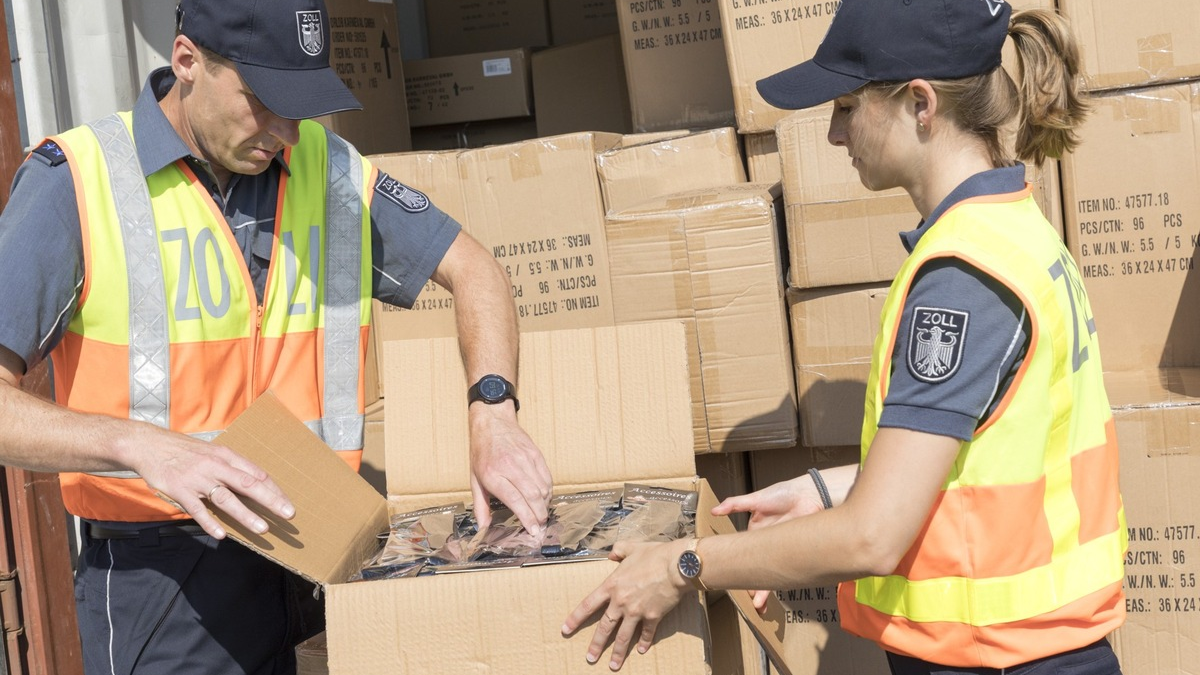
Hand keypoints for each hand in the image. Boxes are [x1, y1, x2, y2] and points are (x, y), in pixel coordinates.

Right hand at [124, 422, 294, 538]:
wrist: (149, 445)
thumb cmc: (185, 450)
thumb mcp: (212, 451)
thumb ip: (231, 466)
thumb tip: (253, 481)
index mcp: (226, 456)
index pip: (257, 474)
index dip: (274, 489)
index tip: (287, 503)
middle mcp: (216, 466)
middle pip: (248, 484)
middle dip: (270, 500)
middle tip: (288, 514)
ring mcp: (198, 479)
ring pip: (226, 498)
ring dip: (246, 515)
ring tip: (263, 529)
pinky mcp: (180, 490)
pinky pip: (198, 509)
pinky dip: (210, 523)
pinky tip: (222, 535)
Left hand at [468, 403, 551, 534]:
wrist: (492, 422)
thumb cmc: (481, 452)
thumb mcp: (475, 480)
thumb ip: (481, 506)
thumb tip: (484, 527)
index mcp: (493, 474)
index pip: (516, 500)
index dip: (527, 518)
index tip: (533, 530)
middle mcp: (511, 466)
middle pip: (533, 496)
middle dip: (539, 515)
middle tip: (540, 527)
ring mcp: (525, 459)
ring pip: (543, 488)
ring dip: (545, 505)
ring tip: (541, 514)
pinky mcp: (536, 454)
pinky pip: (547, 477)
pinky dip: (548, 491)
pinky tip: (544, 498)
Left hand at [562, 539, 690, 670]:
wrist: (676, 566)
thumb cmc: (654, 555)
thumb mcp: (632, 547)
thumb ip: (619, 551)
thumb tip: (612, 553)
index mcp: (612, 585)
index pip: (588, 605)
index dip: (575, 618)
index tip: (565, 629)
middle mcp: (621, 602)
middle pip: (604, 627)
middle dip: (596, 645)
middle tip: (590, 658)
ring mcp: (636, 611)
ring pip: (623, 636)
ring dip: (617, 652)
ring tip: (612, 666)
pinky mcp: (653, 617)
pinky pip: (646, 633)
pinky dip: (644, 642)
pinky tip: (641, 650)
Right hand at [711, 476, 823, 611]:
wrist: (809, 494)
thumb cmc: (783, 494)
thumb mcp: (756, 499)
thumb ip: (735, 504)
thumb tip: (713, 510)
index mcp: (754, 533)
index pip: (743, 556)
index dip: (738, 569)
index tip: (732, 581)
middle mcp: (767, 545)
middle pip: (757, 569)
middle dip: (753, 586)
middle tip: (750, 601)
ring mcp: (782, 550)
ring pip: (772, 574)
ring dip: (767, 590)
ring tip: (760, 605)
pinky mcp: (796, 552)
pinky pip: (789, 570)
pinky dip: (786, 582)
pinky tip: (781, 593)